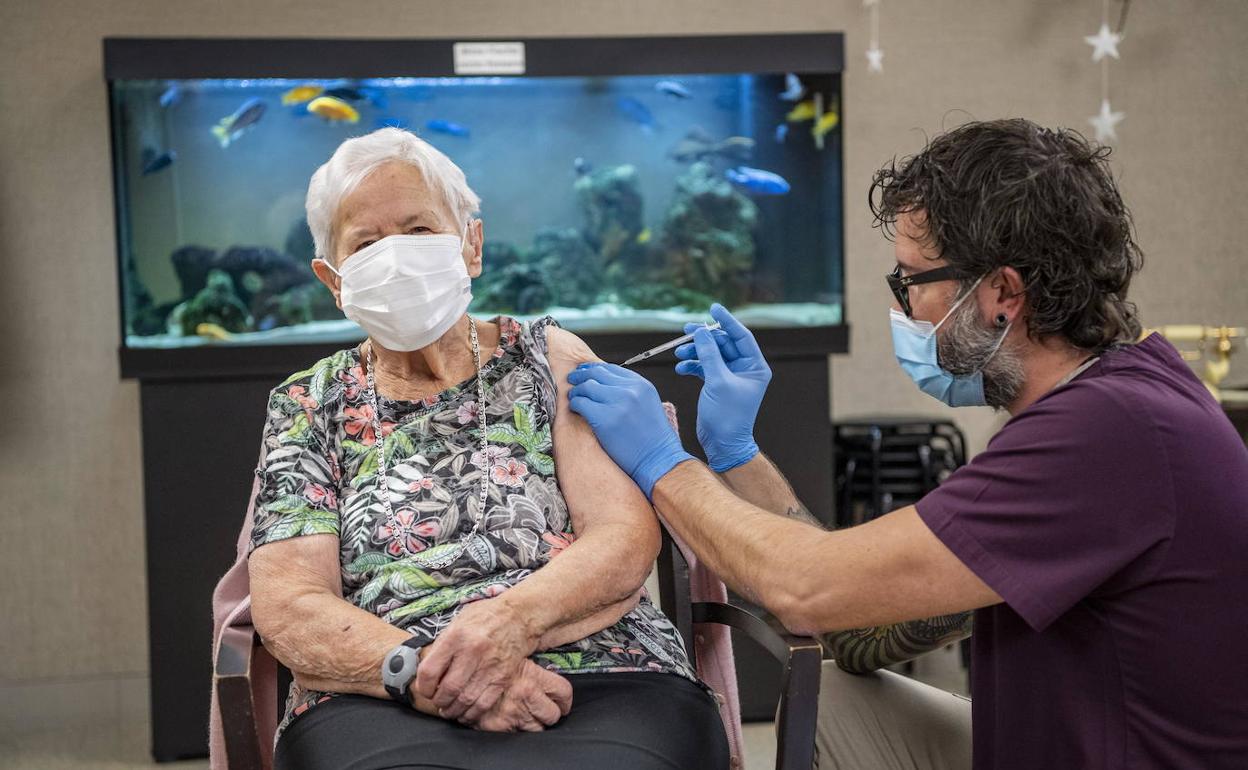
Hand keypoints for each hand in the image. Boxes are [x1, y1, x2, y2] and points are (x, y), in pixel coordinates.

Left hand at [415, 598, 538, 721]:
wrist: (519, 616)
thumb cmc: (485, 617)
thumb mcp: (458, 621)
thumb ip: (442, 645)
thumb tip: (428, 669)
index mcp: (456, 637)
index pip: (430, 671)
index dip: (423, 686)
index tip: (425, 689)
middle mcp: (472, 652)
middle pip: (448, 689)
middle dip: (438, 701)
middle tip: (437, 701)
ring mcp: (489, 666)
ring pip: (465, 700)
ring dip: (453, 710)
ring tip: (449, 709)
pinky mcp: (503, 677)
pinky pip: (484, 703)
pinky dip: (472, 713)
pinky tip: (466, 712)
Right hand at [461, 661, 572, 732]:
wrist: (453, 673)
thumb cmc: (482, 660)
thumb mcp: (509, 655)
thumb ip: (527, 665)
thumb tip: (543, 666)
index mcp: (531, 675)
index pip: (562, 691)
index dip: (564, 700)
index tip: (561, 702)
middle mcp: (525, 695)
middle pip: (553, 714)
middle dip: (549, 714)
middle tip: (542, 710)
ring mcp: (512, 714)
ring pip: (537, 729)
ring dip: (533, 724)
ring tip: (524, 716)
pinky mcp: (498, 728)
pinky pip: (516, 735)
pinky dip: (513, 730)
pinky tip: (507, 721)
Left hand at [566, 363, 694, 498]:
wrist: (658, 459)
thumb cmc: (653, 439)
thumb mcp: (648, 404)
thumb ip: (630, 392)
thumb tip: (604, 385)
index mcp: (641, 385)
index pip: (611, 368)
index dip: (594, 369)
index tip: (585, 372)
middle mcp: (630, 390)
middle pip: (597, 374)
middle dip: (581, 375)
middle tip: (572, 379)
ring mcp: (617, 403)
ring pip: (587, 387)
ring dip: (577, 391)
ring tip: (573, 397)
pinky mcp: (604, 419)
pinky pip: (581, 403)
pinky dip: (575, 404)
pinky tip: (575, 408)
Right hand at [675, 304, 770, 471]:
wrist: (723, 444)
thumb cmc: (728, 416)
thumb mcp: (718, 382)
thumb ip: (709, 354)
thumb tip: (700, 331)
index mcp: (755, 367)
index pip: (741, 336)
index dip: (727, 321)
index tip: (714, 307)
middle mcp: (745, 369)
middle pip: (723, 344)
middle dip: (703, 338)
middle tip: (685, 331)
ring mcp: (730, 376)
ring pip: (711, 354)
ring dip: (694, 352)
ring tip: (679, 354)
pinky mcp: (717, 384)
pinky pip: (704, 367)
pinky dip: (692, 366)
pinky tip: (681, 368)